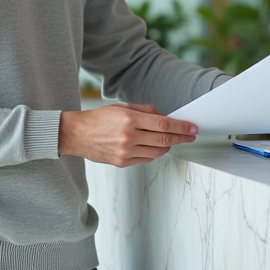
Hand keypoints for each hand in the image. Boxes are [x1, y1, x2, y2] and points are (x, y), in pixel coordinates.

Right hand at [59, 103, 197, 166]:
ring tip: (173, 141)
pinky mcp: (121, 163)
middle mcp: (129, 137)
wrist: (76, 134)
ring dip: (168, 146)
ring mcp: (125, 152)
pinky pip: (146, 159)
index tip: (192, 127)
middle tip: (191, 135)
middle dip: (181, 138)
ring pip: (157, 152)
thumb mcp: (122, 107)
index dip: (181, 127)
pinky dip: (154, 153)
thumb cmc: (98, 118)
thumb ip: (146, 111)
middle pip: (164, 140)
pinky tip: (155, 147)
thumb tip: (165, 117)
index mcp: (129, 120)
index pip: (163, 125)